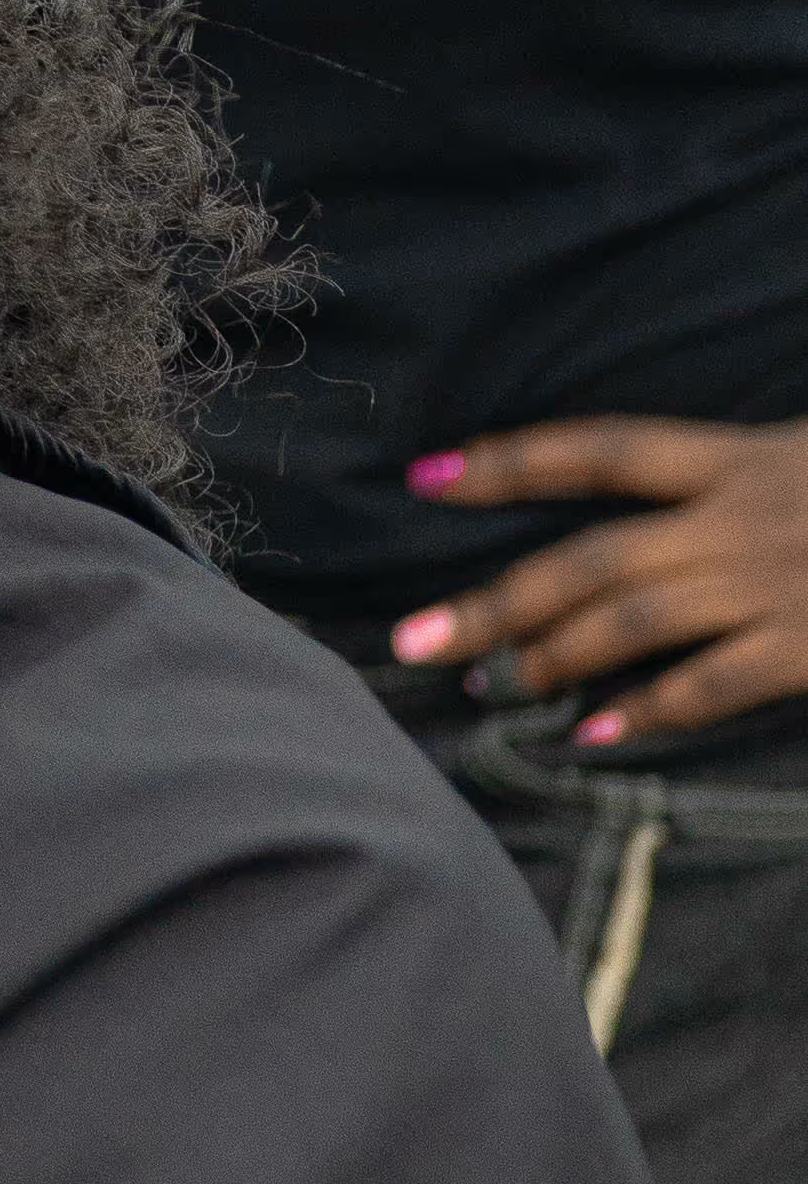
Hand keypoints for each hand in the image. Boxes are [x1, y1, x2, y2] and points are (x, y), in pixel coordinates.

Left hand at [391, 415, 807, 743]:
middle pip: (593, 556)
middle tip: (413, 638)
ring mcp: (773, 582)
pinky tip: (594, 733)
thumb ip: (735, 469)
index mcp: (736, 459)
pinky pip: (714, 683)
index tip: (426, 478)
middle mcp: (740, 517)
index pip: (602, 450)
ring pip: (635, 619)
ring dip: (555, 656)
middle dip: (498, 599)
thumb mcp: (803, 453)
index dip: (512, 462)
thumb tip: (661, 491)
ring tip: (493, 684)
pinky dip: (653, 710)